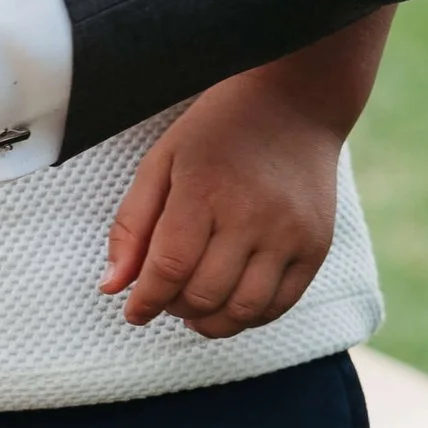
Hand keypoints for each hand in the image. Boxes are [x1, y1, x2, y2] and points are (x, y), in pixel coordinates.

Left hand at [103, 79, 341, 335]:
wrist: (294, 104)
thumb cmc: (217, 134)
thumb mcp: (161, 163)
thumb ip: (131, 226)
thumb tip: (112, 287)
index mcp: (204, 190)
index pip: (170, 268)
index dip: (146, 301)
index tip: (133, 312)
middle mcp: (251, 215)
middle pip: (203, 295)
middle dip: (173, 308)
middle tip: (165, 298)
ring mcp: (289, 233)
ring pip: (242, 310)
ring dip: (209, 323)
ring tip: (194, 310)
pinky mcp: (316, 245)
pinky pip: (279, 304)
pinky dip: (248, 317)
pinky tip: (229, 303)